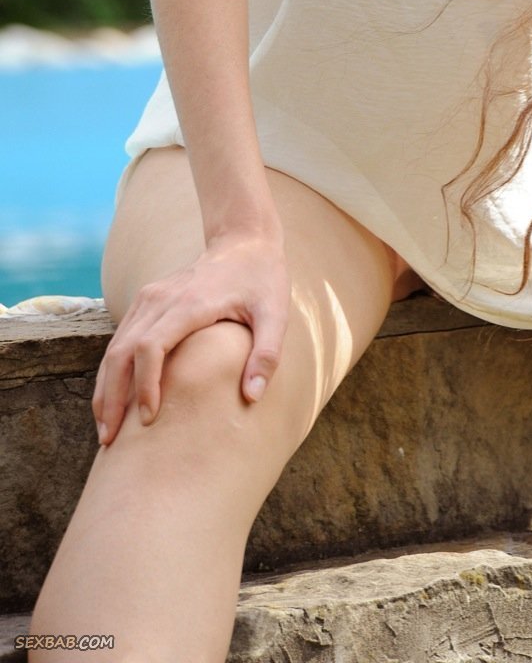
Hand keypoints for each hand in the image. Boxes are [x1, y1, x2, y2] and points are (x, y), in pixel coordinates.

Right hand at [92, 229, 289, 446]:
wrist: (244, 240)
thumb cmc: (262, 279)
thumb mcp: (276, 313)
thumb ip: (267, 353)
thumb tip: (252, 396)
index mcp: (191, 302)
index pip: (152, 346)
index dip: (145, 384)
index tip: (148, 418)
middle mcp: (161, 299)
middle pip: (122, 351)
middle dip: (112, 397)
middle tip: (111, 441)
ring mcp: (149, 298)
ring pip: (114, 347)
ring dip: (106, 389)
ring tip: (106, 432)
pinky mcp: (146, 302)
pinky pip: (119, 340)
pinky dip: (111, 373)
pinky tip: (113, 402)